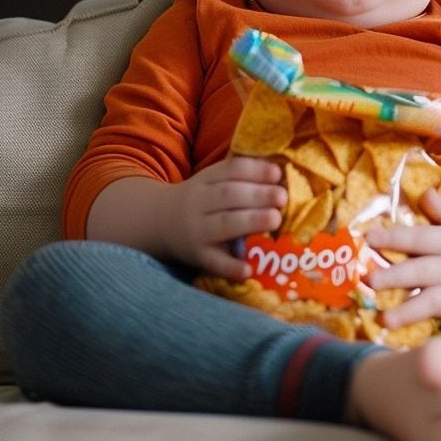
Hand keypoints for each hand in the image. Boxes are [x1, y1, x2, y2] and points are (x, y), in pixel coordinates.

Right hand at [159, 157, 284, 278]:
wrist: (157, 223)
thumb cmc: (200, 202)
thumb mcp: (211, 182)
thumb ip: (239, 178)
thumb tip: (281, 174)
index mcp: (205, 181)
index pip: (230, 170)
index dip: (255, 170)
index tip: (278, 173)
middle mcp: (198, 203)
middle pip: (228, 196)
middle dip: (258, 195)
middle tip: (283, 197)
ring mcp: (196, 231)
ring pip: (224, 224)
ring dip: (251, 221)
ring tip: (276, 219)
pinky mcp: (197, 257)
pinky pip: (214, 263)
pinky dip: (231, 268)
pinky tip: (248, 270)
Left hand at [363, 190, 440, 328]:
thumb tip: (423, 193)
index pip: (419, 238)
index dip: (394, 238)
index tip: (369, 238)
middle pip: (420, 271)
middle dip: (394, 276)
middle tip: (368, 279)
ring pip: (429, 300)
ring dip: (405, 310)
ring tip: (383, 318)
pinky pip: (437, 315)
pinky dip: (418, 322)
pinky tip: (397, 328)